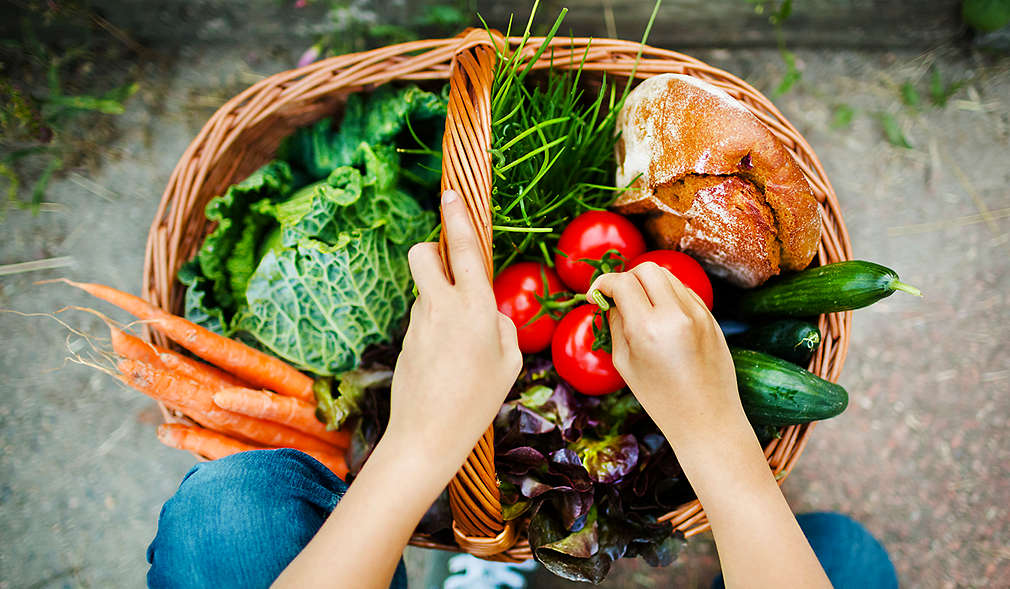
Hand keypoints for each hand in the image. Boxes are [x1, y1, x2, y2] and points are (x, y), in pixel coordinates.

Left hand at [387, 189, 521, 477]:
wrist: (427, 435)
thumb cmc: (477, 401)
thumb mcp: (508, 363)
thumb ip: (502, 327)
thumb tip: (489, 313)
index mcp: (474, 308)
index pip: (465, 249)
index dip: (458, 218)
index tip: (451, 193)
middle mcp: (441, 307)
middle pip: (424, 254)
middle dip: (432, 250)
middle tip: (448, 269)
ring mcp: (418, 322)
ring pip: (426, 292)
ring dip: (440, 301)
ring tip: (459, 349)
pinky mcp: (405, 340)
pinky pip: (424, 320)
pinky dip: (435, 330)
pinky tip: (446, 365)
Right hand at [589, 263, 830, 588]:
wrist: (708, 420)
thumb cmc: (661, 399)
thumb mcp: (625, 364)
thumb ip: (615, 325)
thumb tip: (609, 300)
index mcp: (648, 329)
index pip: (621, 283)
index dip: (602, 283)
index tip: (595, 295)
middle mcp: (676, 315)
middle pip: (646, 269)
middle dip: (627, 278)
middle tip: (619, 297)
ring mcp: (698, 314)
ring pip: (668, 276)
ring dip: (648, 283)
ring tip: (640, 306)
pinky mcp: (711, 318)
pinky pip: (685, 291)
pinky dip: (668, 294)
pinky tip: (661, 316)